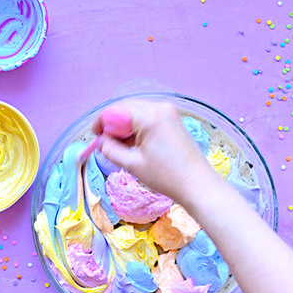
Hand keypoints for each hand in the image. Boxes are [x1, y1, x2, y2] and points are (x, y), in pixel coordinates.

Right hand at [92, 101, 220, 204]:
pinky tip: (134, 144)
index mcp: (149, 116)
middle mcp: (159, 107)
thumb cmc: (167, 177)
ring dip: (124, 126)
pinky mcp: (172, 119)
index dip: (101, 122)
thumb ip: (110, 149)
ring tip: (120, 147)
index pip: (115, 110)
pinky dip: (137, 127)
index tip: (95, 137)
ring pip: (136, 112)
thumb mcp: (132, 164)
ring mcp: (168, 111)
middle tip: (105, 142)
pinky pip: (147, 117)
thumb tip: (100, 141)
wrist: (197, 184)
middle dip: (112, 124)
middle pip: (125, 108)